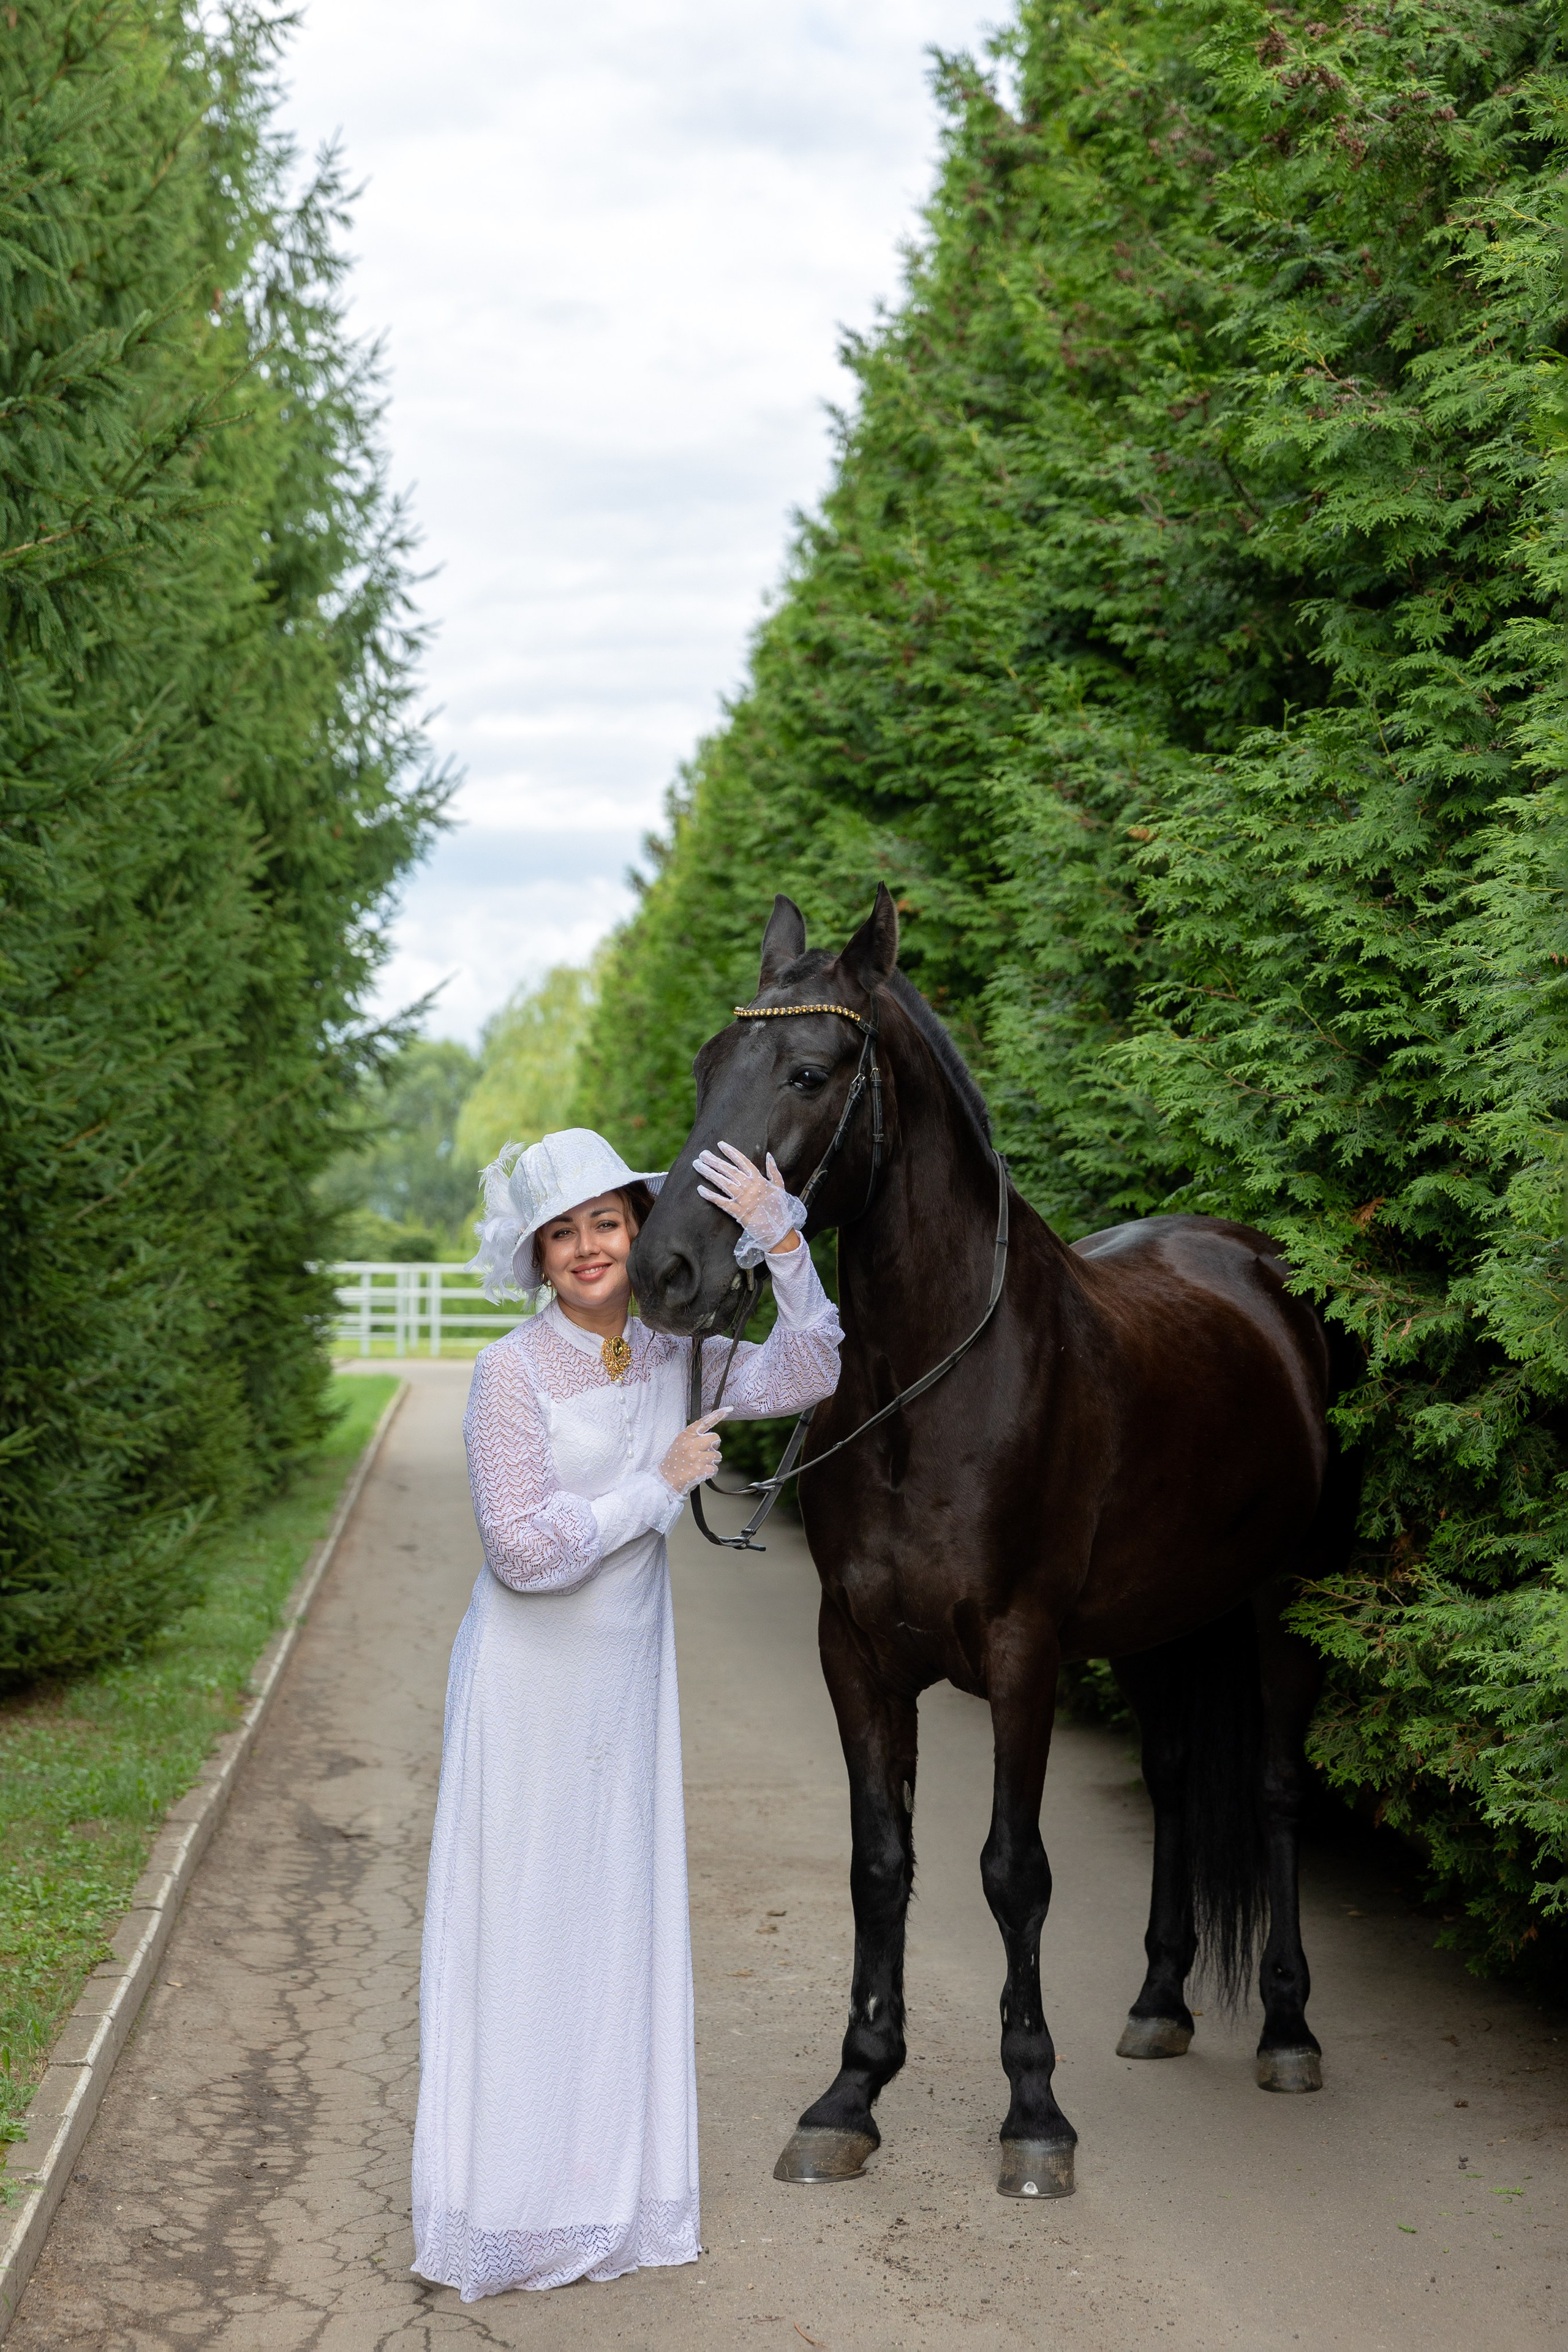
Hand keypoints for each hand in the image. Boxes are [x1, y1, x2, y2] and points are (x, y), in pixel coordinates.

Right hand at [658, 1409, 730, 1495]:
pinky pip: (715, 1468)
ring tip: (700, 1464)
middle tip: (706, 1451)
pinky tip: (701, 1473)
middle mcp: (691, 1445)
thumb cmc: (674, 1462)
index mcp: (685, 1436)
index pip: (703, 1422)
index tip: (728, 1409)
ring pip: (717, 1455)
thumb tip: (711, 1437)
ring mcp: (696, 1458)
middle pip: (715, 1438)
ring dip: (712, 1461)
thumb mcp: (680, 1444)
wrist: (666, 1481)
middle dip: (715, 1445)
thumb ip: (694, 1438)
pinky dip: (710, 1471)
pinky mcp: (701, 1470)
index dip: (717, 1415)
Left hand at [693, 1142, 805, 1265]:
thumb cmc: (779, 1208)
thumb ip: (773, 1170)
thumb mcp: (780, 1186)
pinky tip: (700, 1189)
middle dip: (714, 1161)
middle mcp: (749, 1187)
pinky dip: (710, 1195)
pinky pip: (721, 1202)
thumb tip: (769, 1156)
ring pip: (723, 1183)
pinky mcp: (737, 1211)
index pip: (743, 1162)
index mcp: (759, 1180)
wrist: (779, 1229)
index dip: (731, 1152)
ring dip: (709, 1173)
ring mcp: (742, 1199)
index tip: (720, 1145)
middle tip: (702, 1154)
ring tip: (697, 1165)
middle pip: (729, 1170)